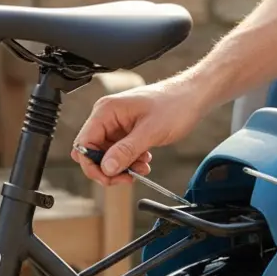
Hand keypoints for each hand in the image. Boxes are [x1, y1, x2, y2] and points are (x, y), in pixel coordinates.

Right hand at [72, 78, 210, 186]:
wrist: (192, 98)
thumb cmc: (174, 104)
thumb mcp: (149, 131)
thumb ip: (126, 151)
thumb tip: (106, 168)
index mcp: (106, 111)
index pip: (84, 143)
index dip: (92, 164)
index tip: (108, 178)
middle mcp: (107, 116)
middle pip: (93, 151)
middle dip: (109, 168)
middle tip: (127, 177)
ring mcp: (116, 124)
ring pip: (108, 155)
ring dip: (122, 166)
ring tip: (142, 167)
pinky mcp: (126, 130)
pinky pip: (120, 151)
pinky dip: (130, 160)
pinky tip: (144, 160)